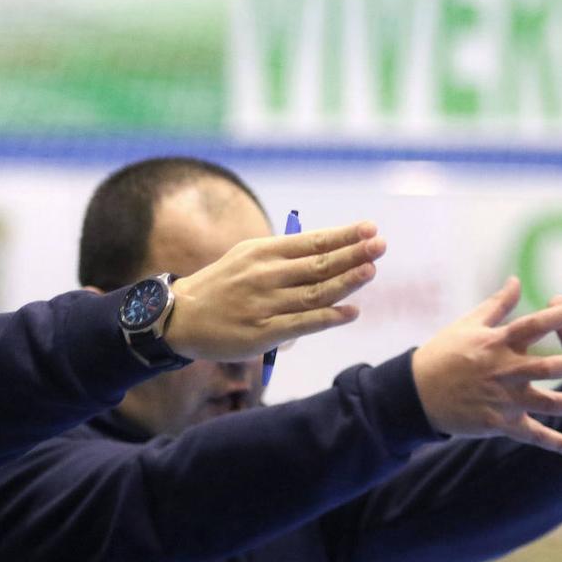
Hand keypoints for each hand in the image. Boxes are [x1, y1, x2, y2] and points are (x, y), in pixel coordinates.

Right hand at [166, 221, 384, 360]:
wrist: (180, 317)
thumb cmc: (221, 287)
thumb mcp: (246, 259)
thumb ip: (282, 257)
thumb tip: (328, 253)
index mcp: (262, 252)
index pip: (311, 241)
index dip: (343, 235)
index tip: (369, 228)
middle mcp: (264, 275)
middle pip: (318, 264)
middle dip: (353, 254)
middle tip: (381, 245)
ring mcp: (264, 304)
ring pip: (314, 293)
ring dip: (346, 281)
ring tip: (371, 270)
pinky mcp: (261, 333)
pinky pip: (302, 324)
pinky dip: (328, 317)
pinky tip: (350, 312)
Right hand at [412, 276, 561, 457]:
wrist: (415, 393)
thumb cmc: (442, 354)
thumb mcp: (466, 326)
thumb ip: (497, 305)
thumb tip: (517, 280)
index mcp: (496, 343)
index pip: (534, 325)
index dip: (561, 315)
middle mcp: (503, 371)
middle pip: (548, 367)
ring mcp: (502, 400)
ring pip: (548, 403)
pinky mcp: (498, 424)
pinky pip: (532, 435)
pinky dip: (556, 444)